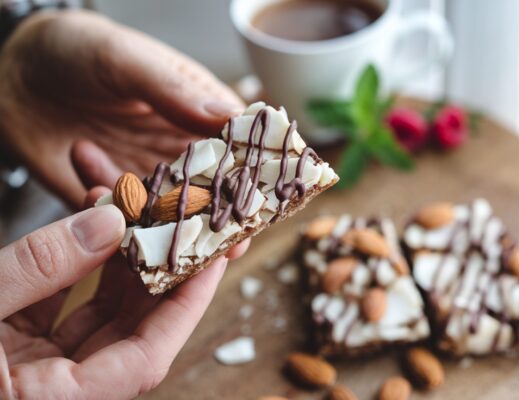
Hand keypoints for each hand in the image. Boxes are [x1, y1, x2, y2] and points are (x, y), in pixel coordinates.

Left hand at [0, 10, 243, 208]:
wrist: (16, 71)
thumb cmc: (78, 49)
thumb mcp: (127, 61)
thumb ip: (175, 91)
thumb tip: (233, 116)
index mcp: (196, 113)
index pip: (235, 149)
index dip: (248, 178)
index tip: (253, 207)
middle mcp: (178, 150)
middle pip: (210, 191)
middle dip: (215, 219)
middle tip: (221, 246)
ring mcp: (145, 176)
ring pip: (167, 214)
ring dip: (159, 224)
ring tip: (139, 216)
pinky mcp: (109, 196)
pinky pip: (118, 218)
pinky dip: (110, 216)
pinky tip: (93, 190)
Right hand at [0, 187, 249, 398]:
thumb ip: (38, 267)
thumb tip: (108, 223)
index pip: (149, 357)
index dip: (188, 305)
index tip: (213, 258)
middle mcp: (55, 389)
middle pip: (133, 330)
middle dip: (159, 272)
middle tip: (181, 224)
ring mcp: (36, 368)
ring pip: (99, 313)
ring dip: (117, 261)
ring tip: (131, 213)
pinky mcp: (15, 346)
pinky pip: (61, 305)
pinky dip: (76, 267)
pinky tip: (88, 228)